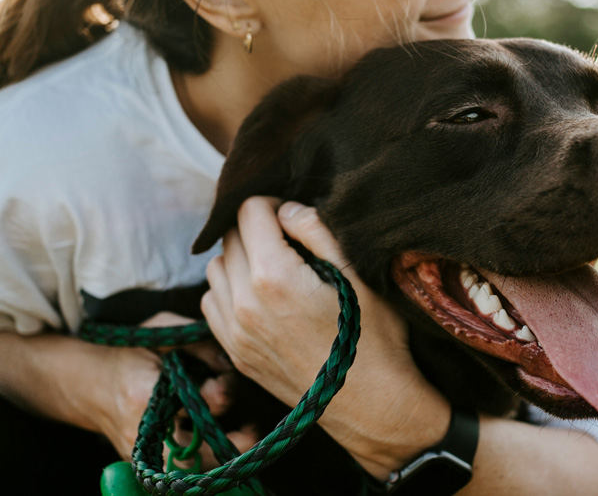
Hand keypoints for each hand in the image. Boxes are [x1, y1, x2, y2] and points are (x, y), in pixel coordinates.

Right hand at [95, 312, 257, 464]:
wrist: (90, 383)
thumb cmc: (132, 351)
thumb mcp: (162, 331)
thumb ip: (199, 344)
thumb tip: (231, 362)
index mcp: (144, 396)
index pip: (190, 403)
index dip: (217, 394)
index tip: (227, 383)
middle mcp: (142, 432)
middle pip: (190, 453)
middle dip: (225, 444)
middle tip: (252, 431)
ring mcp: (141, 453)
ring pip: (188, 469)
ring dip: (220, 458)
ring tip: (247, 438)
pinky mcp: (145, 463)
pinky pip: (180, 470)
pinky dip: (206, 461)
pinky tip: (227, 444)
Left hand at [201, 197, 449, 477]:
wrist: (371, 404)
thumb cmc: (374, 337)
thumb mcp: (357, 274)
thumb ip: (317, 231)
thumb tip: (287, 209)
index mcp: (274, 276)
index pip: (249, 212)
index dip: (272, 203)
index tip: (293, 216)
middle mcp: (244, 302)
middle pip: (230, 237)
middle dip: (256, 228)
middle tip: (288, 239)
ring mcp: (235, 332)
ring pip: (215, 269)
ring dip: (239, 258)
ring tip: (275, 266)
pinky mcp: (236, 353)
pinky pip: (213, 303)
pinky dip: (229, 290)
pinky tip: (261, 296)